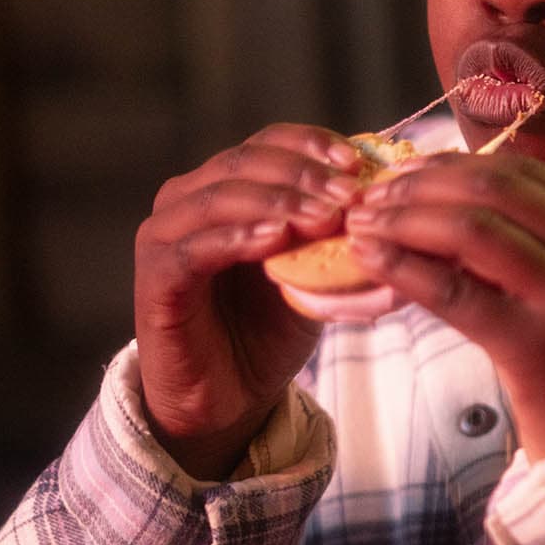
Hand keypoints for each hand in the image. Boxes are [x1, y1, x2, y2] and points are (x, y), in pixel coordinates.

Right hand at [134, 125, 364, 477]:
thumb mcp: (312, 274)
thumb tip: (388, 199)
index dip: (313, 145)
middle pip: (245, 162)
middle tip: (348, 193)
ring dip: (278, 201)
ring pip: (221, 197)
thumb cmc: (267, 332)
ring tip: (324, 215)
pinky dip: (237, 237)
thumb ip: (334, 234)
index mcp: (225, 188)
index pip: (268, 144)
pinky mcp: (156, 276)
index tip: (358, 162)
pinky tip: (276, 240)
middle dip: (303, 173)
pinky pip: (195, 247)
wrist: (227, 400)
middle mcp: (188, 200)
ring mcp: (164, 234)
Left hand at [344, 152, 544, 458]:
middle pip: (497, 190)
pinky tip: (371, 260)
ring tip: (362, 224)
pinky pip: (457, 293)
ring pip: (473, 231)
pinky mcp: (538, 350)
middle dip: (423, 185)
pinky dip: (405, 268)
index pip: (526, 173)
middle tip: (372, 196)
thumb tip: (447, 206)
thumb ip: (543, 248)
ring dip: (405, 219)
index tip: (407, 171)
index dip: (455, 164)